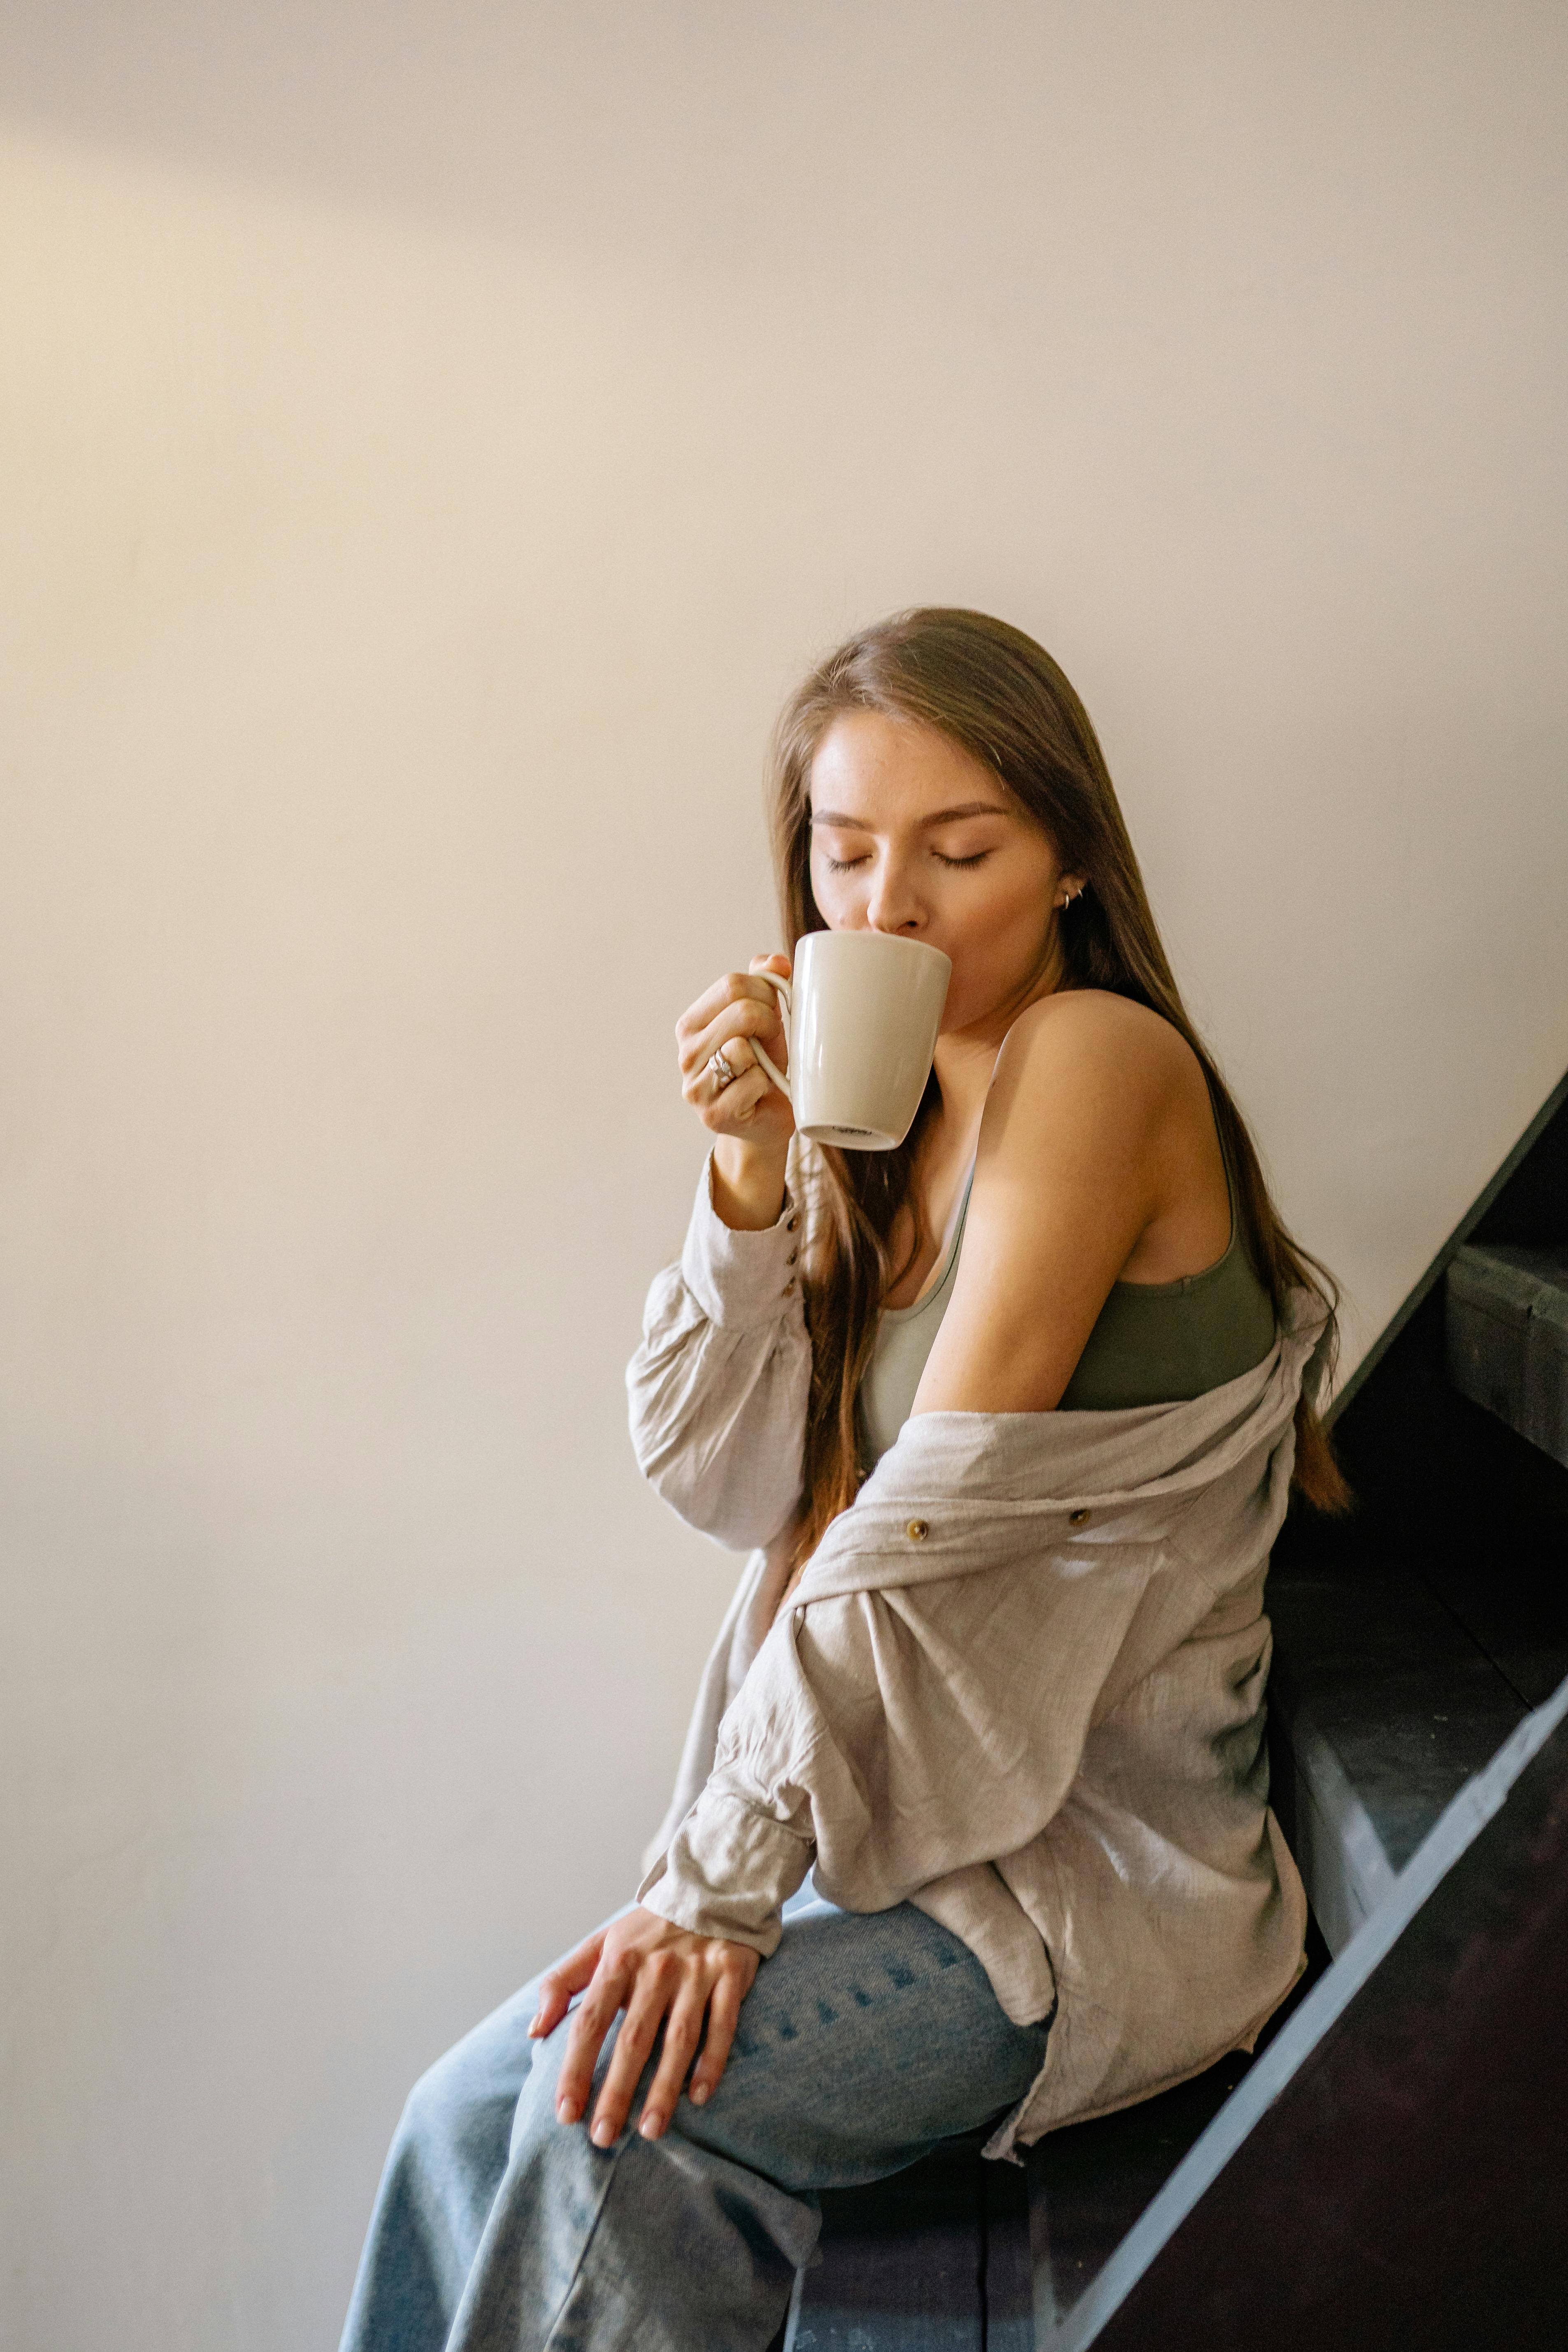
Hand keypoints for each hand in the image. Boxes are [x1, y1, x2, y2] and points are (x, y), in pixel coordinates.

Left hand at [530, 1907, 759, 2145]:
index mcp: (618, 1960)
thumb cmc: (648, 1930)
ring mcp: (695, 1972)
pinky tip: (699, 2096)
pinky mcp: (730, 1973)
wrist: (711, 1887)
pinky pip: (721, 2024)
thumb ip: (562, 1982)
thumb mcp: (601, 1944)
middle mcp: (656, 1968)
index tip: (565, 2114)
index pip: (589, 2022)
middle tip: (603, 2138)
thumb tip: (534, 2030)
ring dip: (664, 2088)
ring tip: (650, 2131)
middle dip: (616, 2092)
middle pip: (632, 2039)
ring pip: (678, 2039)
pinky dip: (712, 2061)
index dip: (575, 2069)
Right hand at [676, 955, 794, 1186]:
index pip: (732, 984)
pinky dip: (767, 1085)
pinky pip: (752, 1081)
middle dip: (770, 1023)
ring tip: (763, 1068)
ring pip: (742, 1048)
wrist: (766, 1120)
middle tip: (773, 1042)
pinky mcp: (712, 1114)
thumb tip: (776, 961)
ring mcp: (695, 1086)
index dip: (766, 993)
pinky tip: (760, 1094)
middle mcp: (686, 1053)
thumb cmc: (764, 1066)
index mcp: (692, 1024)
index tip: (774, 1011)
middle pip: (740, 1012)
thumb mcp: (766, 1020)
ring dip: (765, 1057)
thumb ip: (766, 984)